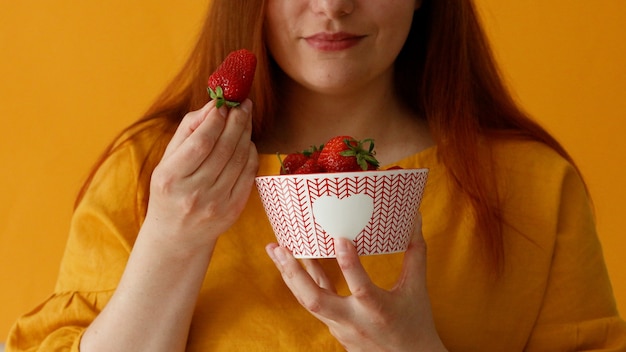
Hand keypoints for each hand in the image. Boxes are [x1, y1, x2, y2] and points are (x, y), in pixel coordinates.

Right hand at [144, 99, 257, 249]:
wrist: (176, 236)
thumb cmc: (171, 190)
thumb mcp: (167, 161)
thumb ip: (188, 130)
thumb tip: (213, 104)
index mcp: (170, 178)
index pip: (201, 143)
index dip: (216, 120)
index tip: (223, 103)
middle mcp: (193, 193)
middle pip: (224, 148)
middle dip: (237, 121)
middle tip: (243, 103)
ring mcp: (215, 204)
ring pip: (239, 159)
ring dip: (246, 134)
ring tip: (245, 117)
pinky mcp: (233, 210)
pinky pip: (248, 174)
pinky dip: (251, 154)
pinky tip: (247, 141)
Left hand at [266, 214, 446, 350]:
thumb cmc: (415, 324)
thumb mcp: (417, 288)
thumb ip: (414, 253)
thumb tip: (413, 220)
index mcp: (378, 309)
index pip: (360, 286)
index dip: (348, 263)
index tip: (339, 237)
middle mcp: (354, 320)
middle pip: (316, 300)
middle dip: (295, 273)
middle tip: (280, 247)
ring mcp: (340, 327)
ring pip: (308, 301)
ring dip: (290, 275)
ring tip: (275, 250)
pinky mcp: (335, 329)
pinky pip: (315, 303)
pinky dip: (304, 283)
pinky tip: (295, 264)